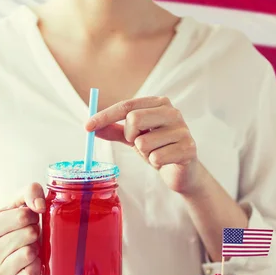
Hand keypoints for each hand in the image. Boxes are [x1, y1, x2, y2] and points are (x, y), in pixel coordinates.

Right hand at [0, 183, 45, 274]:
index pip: (22, 216)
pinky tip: (33, 262)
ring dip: (36, 247)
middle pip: (28, 234)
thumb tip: (40, 205)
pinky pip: (31, 274)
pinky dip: (37, 266)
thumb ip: (30, 192)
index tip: (29, 219)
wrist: (4, 254)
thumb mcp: (18, 203)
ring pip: (29, 253)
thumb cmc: (15, 225)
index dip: (32, 215)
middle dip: (35, 231)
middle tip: (30, 234)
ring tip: (30, 246)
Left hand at [85, 96, 201, 194]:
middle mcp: (173, 112)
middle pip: (134, 118)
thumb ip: (114, 130)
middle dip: (129, 136)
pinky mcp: (188, 148)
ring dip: (144, 153)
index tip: (87, 127)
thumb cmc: (158, 148)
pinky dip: (155, 162)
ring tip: (155, 153)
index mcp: (159, 103)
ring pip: (144, 142)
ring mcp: (182, 129)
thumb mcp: (133, 137)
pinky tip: (165, 161)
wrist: (182, 171)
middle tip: (137, 143)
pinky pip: (156, 157)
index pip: (127, 105)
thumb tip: (90, 127)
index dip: (105, 116)